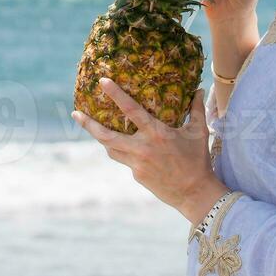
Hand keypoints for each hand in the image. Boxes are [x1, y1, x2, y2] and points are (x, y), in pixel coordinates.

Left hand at [72, 77, 228, 223]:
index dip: (116, 95)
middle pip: (107, 136)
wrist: (194, 193)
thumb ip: (196, 110)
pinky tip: (119, 144)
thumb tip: (200, 89)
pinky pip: (124, 159)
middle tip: (75, 113)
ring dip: (99, 137)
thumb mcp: (199, 132)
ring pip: (110, 148)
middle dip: (89, 125)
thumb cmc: (197, 160)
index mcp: (157, 134)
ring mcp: (137, 164)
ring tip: (88, 126)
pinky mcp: (136, 175)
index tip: (102, 82)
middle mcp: (142, 148)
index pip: (131, 110)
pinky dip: (121, 150)